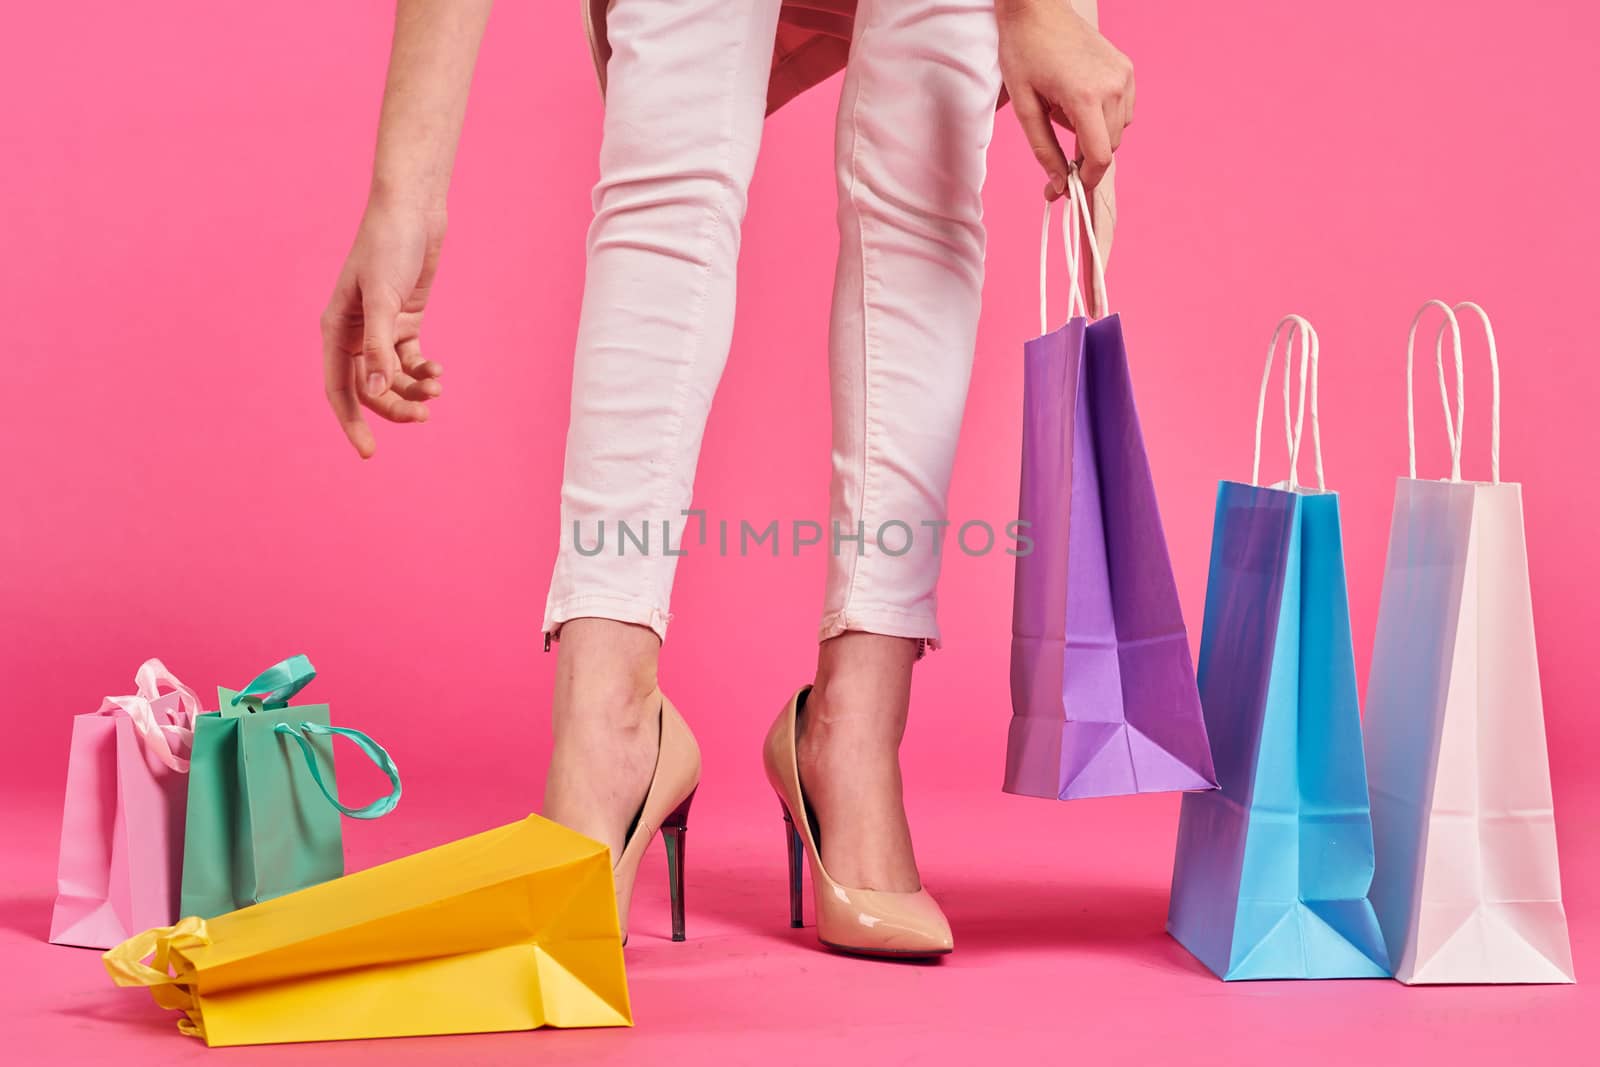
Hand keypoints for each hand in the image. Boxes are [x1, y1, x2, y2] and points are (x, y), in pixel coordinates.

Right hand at [320, 198, 446, 457]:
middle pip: (369, 389)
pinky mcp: (405, 323)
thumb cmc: (389, 246)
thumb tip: (375, 393)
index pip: (338, 388)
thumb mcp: (384, 299)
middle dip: (393, 406)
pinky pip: (410, 361)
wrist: (413, 211)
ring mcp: (380, 330)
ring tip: (437, 389)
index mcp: (336, 329)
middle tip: (423, 415)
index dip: (351, 422)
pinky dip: (423, 371)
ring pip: (392, 378)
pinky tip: (438, 373)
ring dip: (412, 390)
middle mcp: (354, 334)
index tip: (368, 452)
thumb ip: (379, 348)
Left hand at [998, 0, 1133, 197]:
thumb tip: (1059, 185)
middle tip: (1058, 162)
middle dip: (1086, 160)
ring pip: (1118, 130)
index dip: (1087, 181)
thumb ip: (1044, 151)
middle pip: (1109, 147)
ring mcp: (1124, 75)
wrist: (1037, 10)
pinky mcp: (1126, 69)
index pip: (1100, 157)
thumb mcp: (1025, 108)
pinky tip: (1079, 103)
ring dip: (1094, 137)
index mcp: (1085, 97)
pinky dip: (1105, 118)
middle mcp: (1113, 86)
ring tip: (1064, 116)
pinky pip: (1123, 110)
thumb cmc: (1024, 53)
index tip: (1069, 190)